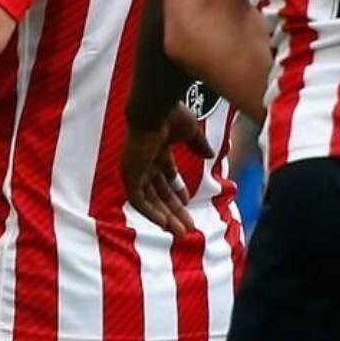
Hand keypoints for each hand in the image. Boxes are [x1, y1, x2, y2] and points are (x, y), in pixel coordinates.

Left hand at [121, 103, 214, 238]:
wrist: (155, 108)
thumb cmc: (171, 113)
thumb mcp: (190, 131)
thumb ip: (199, 144)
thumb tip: (210, 155)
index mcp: (157, 148)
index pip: (166, 175)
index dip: (177, 190)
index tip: (188, 203)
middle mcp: (145, 159)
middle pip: (159, 191)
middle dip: (174, 210)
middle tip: (187, 227)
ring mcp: (136, 167)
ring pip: (149, 199)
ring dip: (164, 216)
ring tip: (179, 232)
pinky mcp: (129, 173)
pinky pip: (137, 199)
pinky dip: (150, 212)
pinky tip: (164, 224)